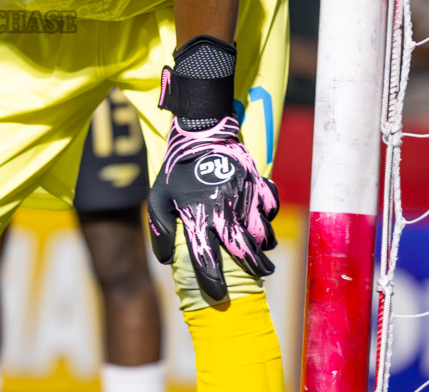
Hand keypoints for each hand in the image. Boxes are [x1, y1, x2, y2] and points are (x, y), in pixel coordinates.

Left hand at [147, 112, 278, 300]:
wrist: (200, 132)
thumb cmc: (176, 170)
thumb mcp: (158, 197)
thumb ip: (160, 230)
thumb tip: (167, 262)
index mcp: (197, 215)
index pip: (205, 257)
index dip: (213, 281)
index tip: (220, 296)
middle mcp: (222, 209)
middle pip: (243, 250)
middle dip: (255, 268)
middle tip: (262, 275)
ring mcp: (243, 197)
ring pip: (261, 231)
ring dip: (263, 245)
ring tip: (263, 253)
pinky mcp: (257, 184)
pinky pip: (270, 208)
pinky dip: (268, 218)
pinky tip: (262, 221)